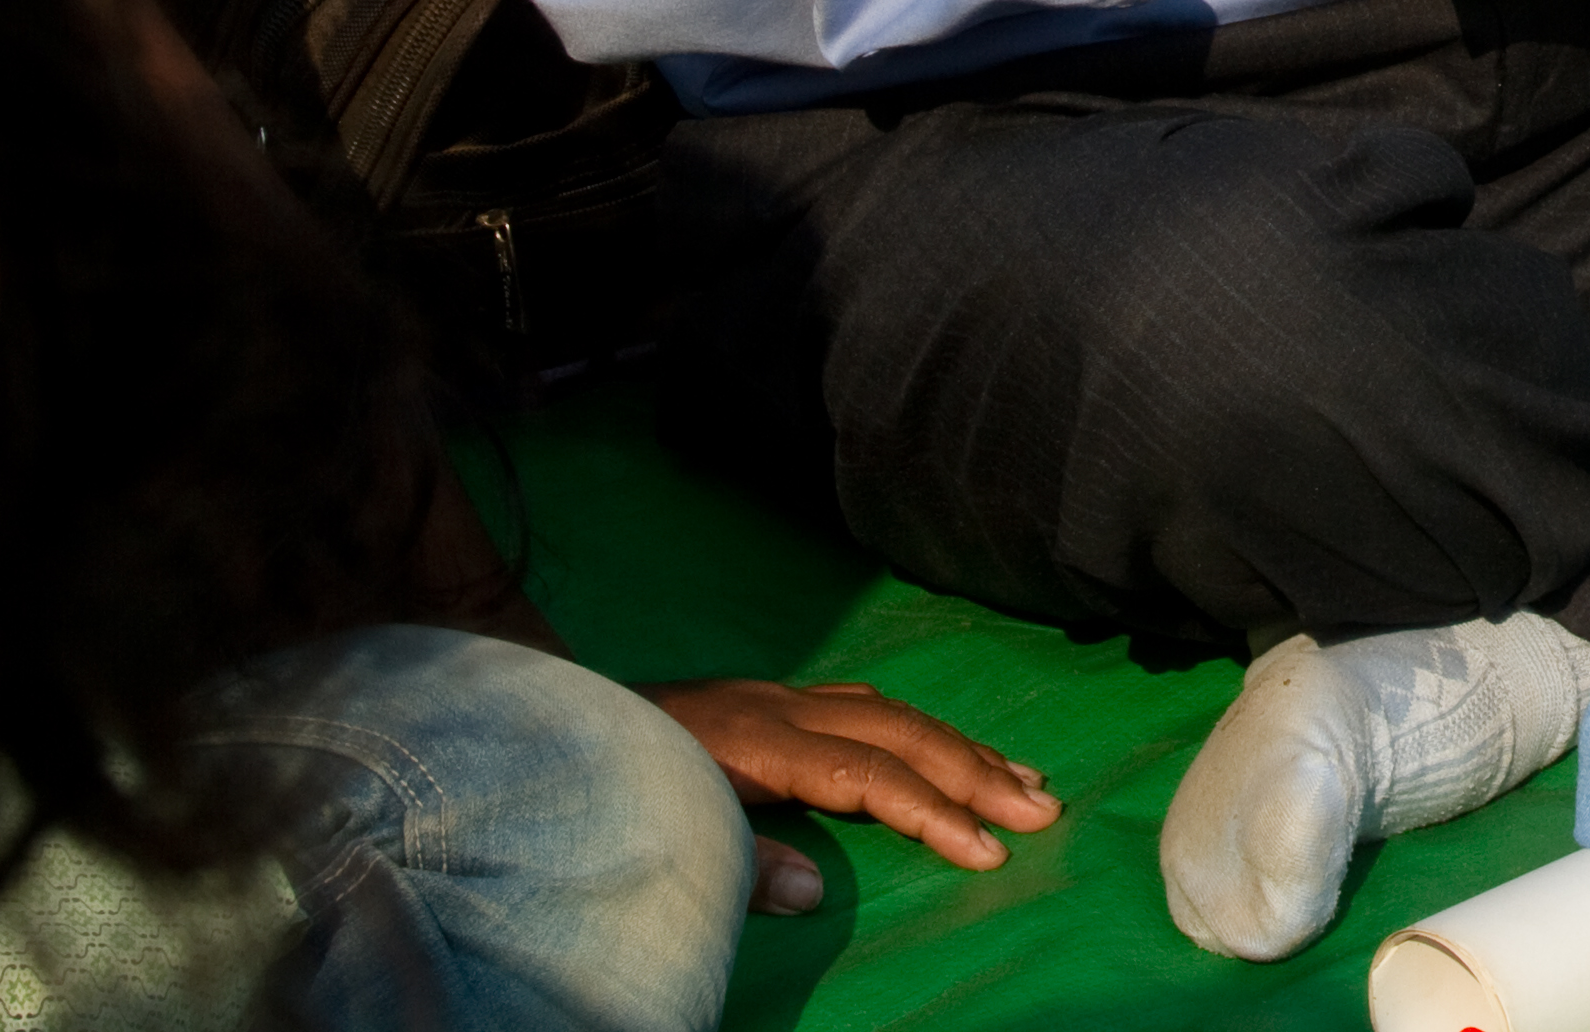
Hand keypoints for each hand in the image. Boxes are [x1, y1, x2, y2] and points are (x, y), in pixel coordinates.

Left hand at [644, 678, 1061, 908]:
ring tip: (1023, 777)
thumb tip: (812, 893)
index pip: (871, 775)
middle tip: (1042, 809)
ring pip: (891, 712)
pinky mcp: (769, 700)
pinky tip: (946, 746)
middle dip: (975, 771)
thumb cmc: (604, 789)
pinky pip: (865, 705)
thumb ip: (736, 865)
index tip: (988, 850)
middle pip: (899, 732)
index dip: (934, 812)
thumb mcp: (662, 832)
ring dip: (960, 746)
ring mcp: (777, 697)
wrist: (547, 722)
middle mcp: (779, 708)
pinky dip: (918, 728)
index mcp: (758, 742)